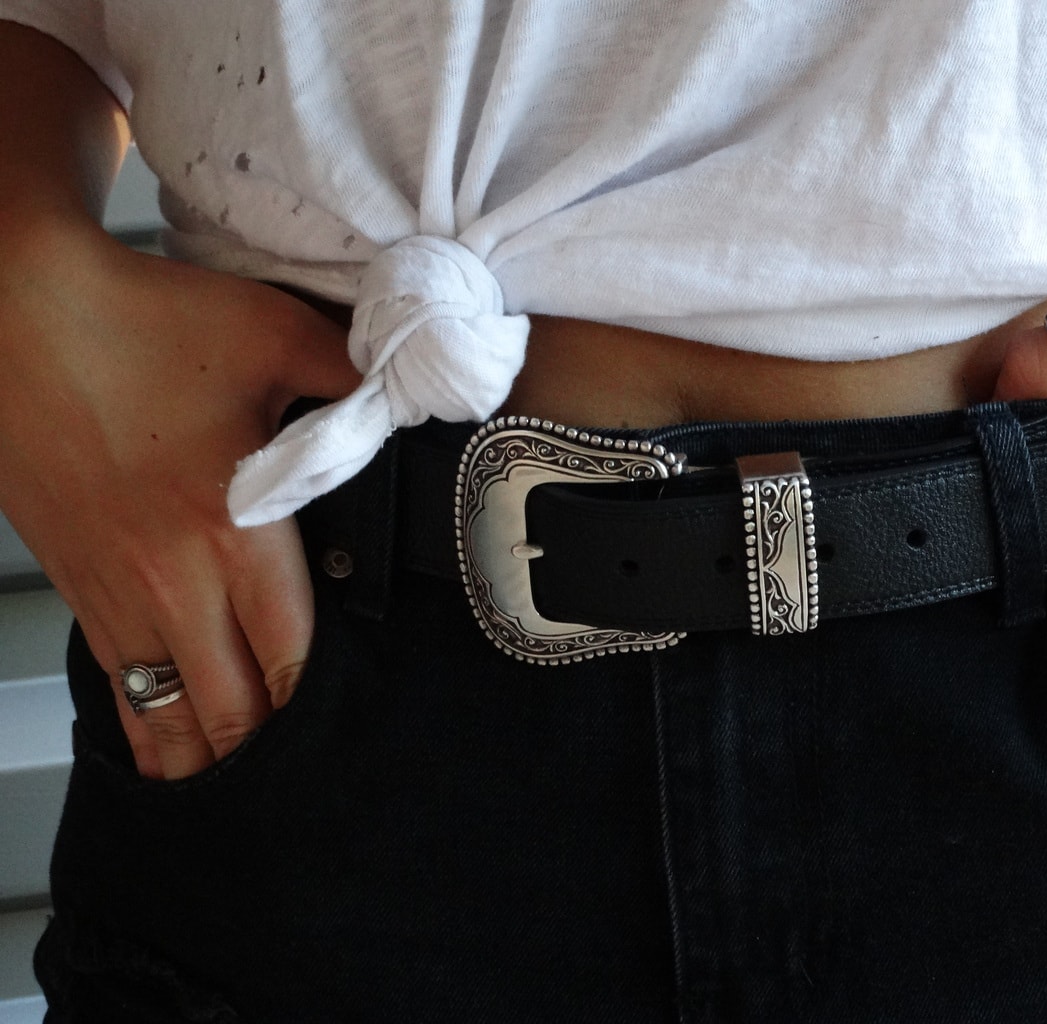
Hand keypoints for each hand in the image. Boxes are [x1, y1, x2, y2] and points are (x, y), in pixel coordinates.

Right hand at [0, 222, 358, 778]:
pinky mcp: (73, 581)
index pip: (293, 656)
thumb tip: (415, 400)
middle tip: (307, 777)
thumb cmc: (141, 320)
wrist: (13, 307)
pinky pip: (116, 682)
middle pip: (232, 707)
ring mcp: (114, 589)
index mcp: (233, 532)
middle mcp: (172, 580)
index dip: (322, 704)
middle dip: (270, 747)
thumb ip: (354, 385)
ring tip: (237, 794)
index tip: (353, 729)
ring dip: (206, 755)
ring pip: (165, 713)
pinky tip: (164, 750)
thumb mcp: (277, 337)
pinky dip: (147, 725)